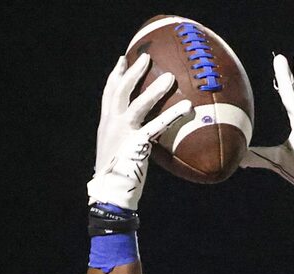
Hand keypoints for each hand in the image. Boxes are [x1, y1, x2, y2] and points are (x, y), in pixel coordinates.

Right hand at [87, 54, 192, 210]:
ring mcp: (122, 132)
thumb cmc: (116, 180)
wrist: (110, 195)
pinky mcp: (136, 143)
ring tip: (169, 77)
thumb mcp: (118, 153)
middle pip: (120, 91)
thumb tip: (141, 139)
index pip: (109, 94)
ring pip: (138, 103)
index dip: (115, 76)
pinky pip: (157, 125)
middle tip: (145, 57)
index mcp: (106, 125)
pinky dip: (173, 115)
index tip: (122, 60)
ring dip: (154, 89)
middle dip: (132, 72)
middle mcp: (112, 124)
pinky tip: (187, 108)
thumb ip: (127, 140)